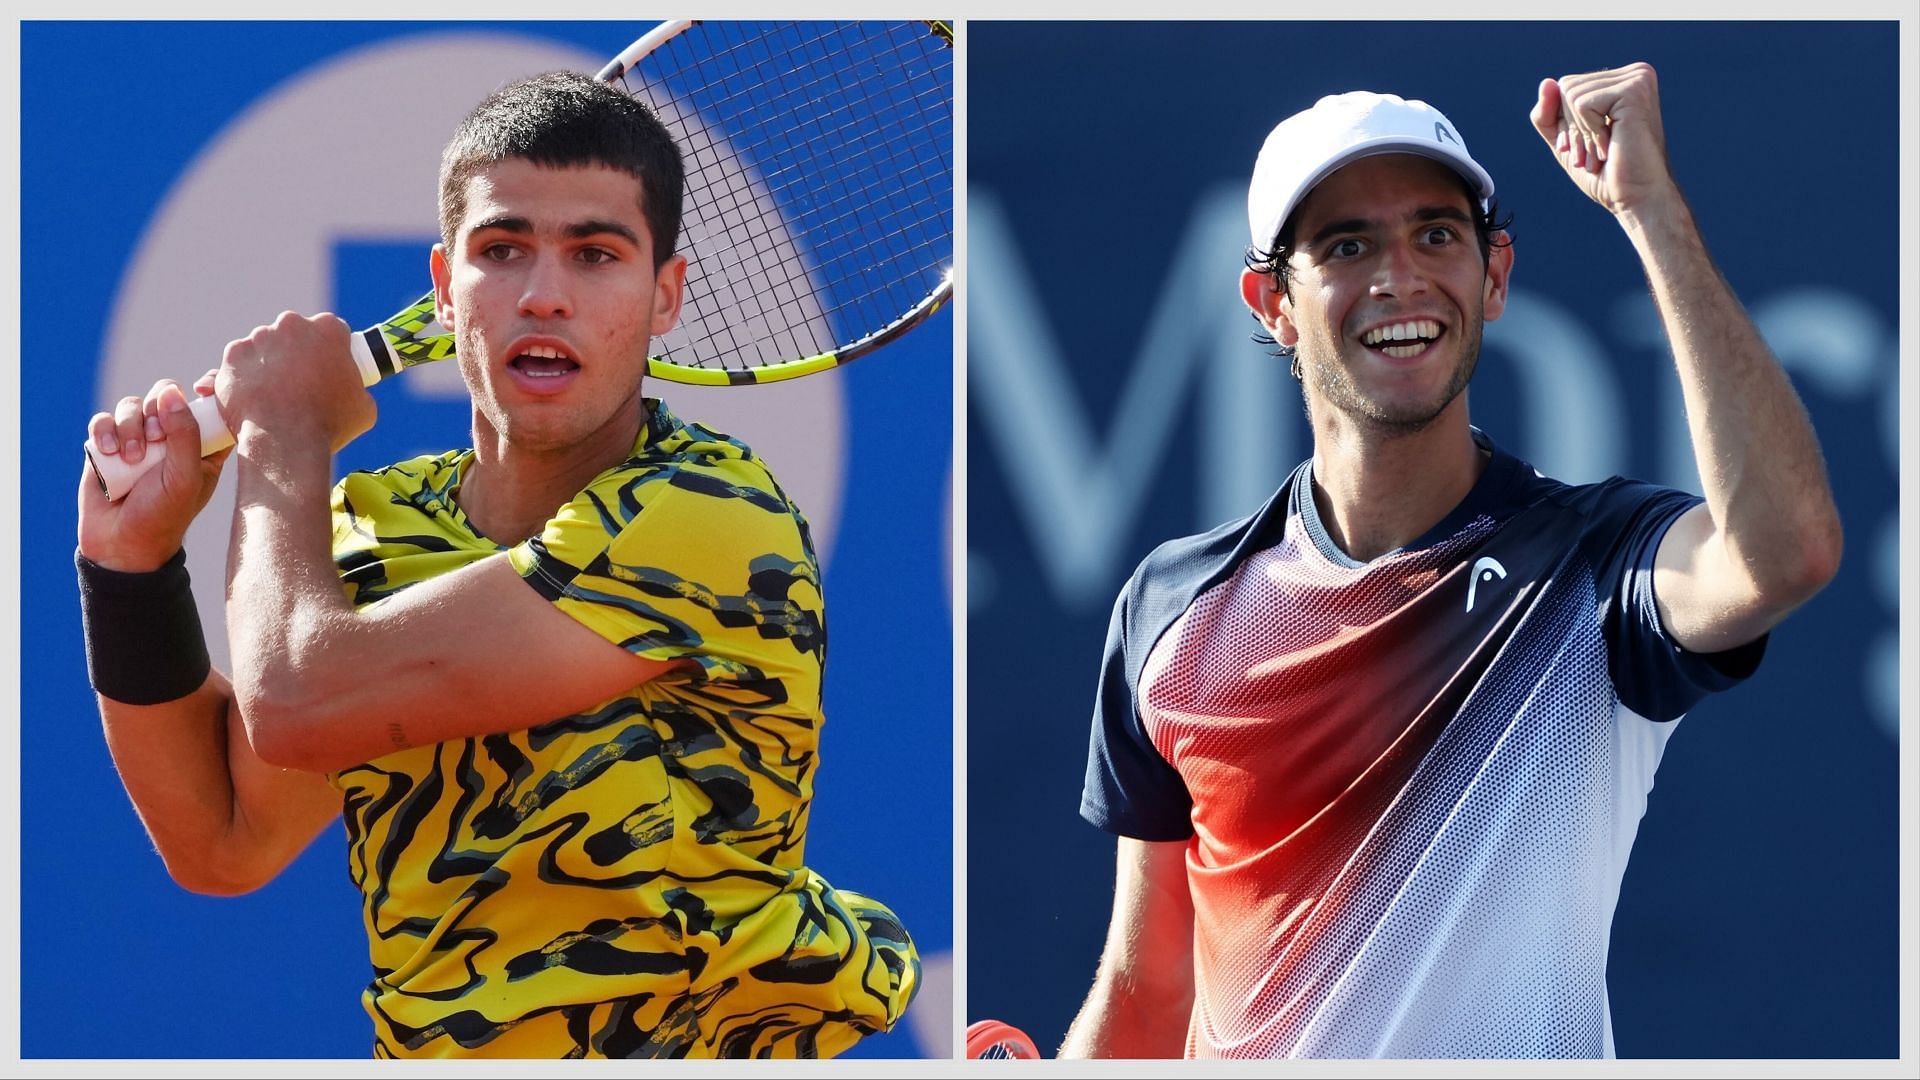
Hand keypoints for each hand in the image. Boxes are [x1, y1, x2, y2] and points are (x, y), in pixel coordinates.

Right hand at [78, 373, 230, 571]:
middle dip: (158, 410)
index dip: (211, 386)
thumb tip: (173, 393)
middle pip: (167, 394)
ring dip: (130, 426)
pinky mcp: (109, 443)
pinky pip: (104, 419)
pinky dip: (105, 430)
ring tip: (131, 458)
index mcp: (204, 444)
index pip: (214, 403)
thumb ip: (185, 434)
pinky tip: (110, 452)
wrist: (121, 543)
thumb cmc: (164, 514)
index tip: (201, 388)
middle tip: (155, 440)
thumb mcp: (184, 477)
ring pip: (132, 405)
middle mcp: (172, 437)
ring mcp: (139, 438)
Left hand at [218, 311, 375, 452]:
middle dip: (296, 352)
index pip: (331, 330)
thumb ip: (357, 389)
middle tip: (299, 382)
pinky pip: (239, 362)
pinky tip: (253, 397)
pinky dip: (243, 376)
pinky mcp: (233, 354)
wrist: (286, 442)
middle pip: (295, 333)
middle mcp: (292, 324)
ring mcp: (259, 337)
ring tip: (273, 396)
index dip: (330, 349)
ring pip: (264, 346)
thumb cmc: (329, 425)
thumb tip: (351, 393)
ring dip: (268, 363)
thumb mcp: (364, 407)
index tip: (326, 366)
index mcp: (329, 329)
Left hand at [1530, 62, 1678, 218]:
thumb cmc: (1606, 173)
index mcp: (1622, 81)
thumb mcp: (1565, 140)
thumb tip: (1546, 82)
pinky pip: (1582, 105)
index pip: (1566, 87)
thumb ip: (1549, 113)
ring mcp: (1637, 79)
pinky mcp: (1634, 92)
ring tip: (1603, 153)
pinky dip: (1589, 133)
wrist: (1637, 198)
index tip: (1585, 149)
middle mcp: (1634, 74)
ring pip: (1571, 95)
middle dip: (1572, 129)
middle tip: (1594, 155)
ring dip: (1581, 134)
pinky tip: (1610, 147)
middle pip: (1566, 87)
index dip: (1566, 124)